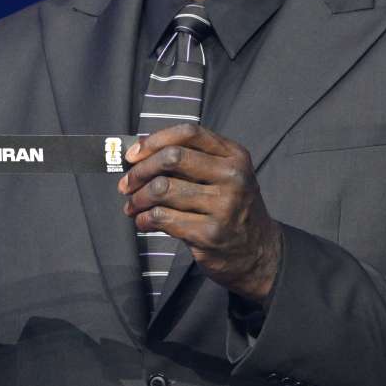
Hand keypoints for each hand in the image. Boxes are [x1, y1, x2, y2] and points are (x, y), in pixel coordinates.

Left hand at [118, 124, 281, 304]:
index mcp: (234, 155)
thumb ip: (190, 162)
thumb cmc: (231, 209)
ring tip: (133, 206)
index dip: (155, 140)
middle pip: (172, 158)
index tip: (134, 154)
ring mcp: (224, 205)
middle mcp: (232, 176)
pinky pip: (163, 218)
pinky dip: (144, 219)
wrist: (259, 253)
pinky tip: (143, 222)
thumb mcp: (223, 176)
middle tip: (126, 184)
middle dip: (140, 170)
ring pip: (162, 189)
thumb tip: (139, 154)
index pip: (189, 132)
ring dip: (138, 198)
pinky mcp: (210, 233)